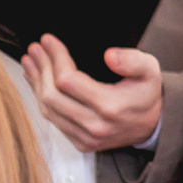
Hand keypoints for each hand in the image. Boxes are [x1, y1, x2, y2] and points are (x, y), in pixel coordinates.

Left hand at [23, 36, 161, 152]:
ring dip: (36, 83)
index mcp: (110, 106)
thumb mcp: (150, 70)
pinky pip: (53, 120)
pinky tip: (38, 82)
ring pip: (48, 109)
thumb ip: (132, 60)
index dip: (55, 58)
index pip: (68, 80)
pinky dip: (42, 99)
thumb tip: (109, 55)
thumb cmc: (147, 93)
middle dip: (41, 68)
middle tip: (35, 48)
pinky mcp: (80, 143)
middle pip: (52, 95)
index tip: (49, 40)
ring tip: (30, 62)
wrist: (152, 125)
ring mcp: (86, 138)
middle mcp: (95, 126)